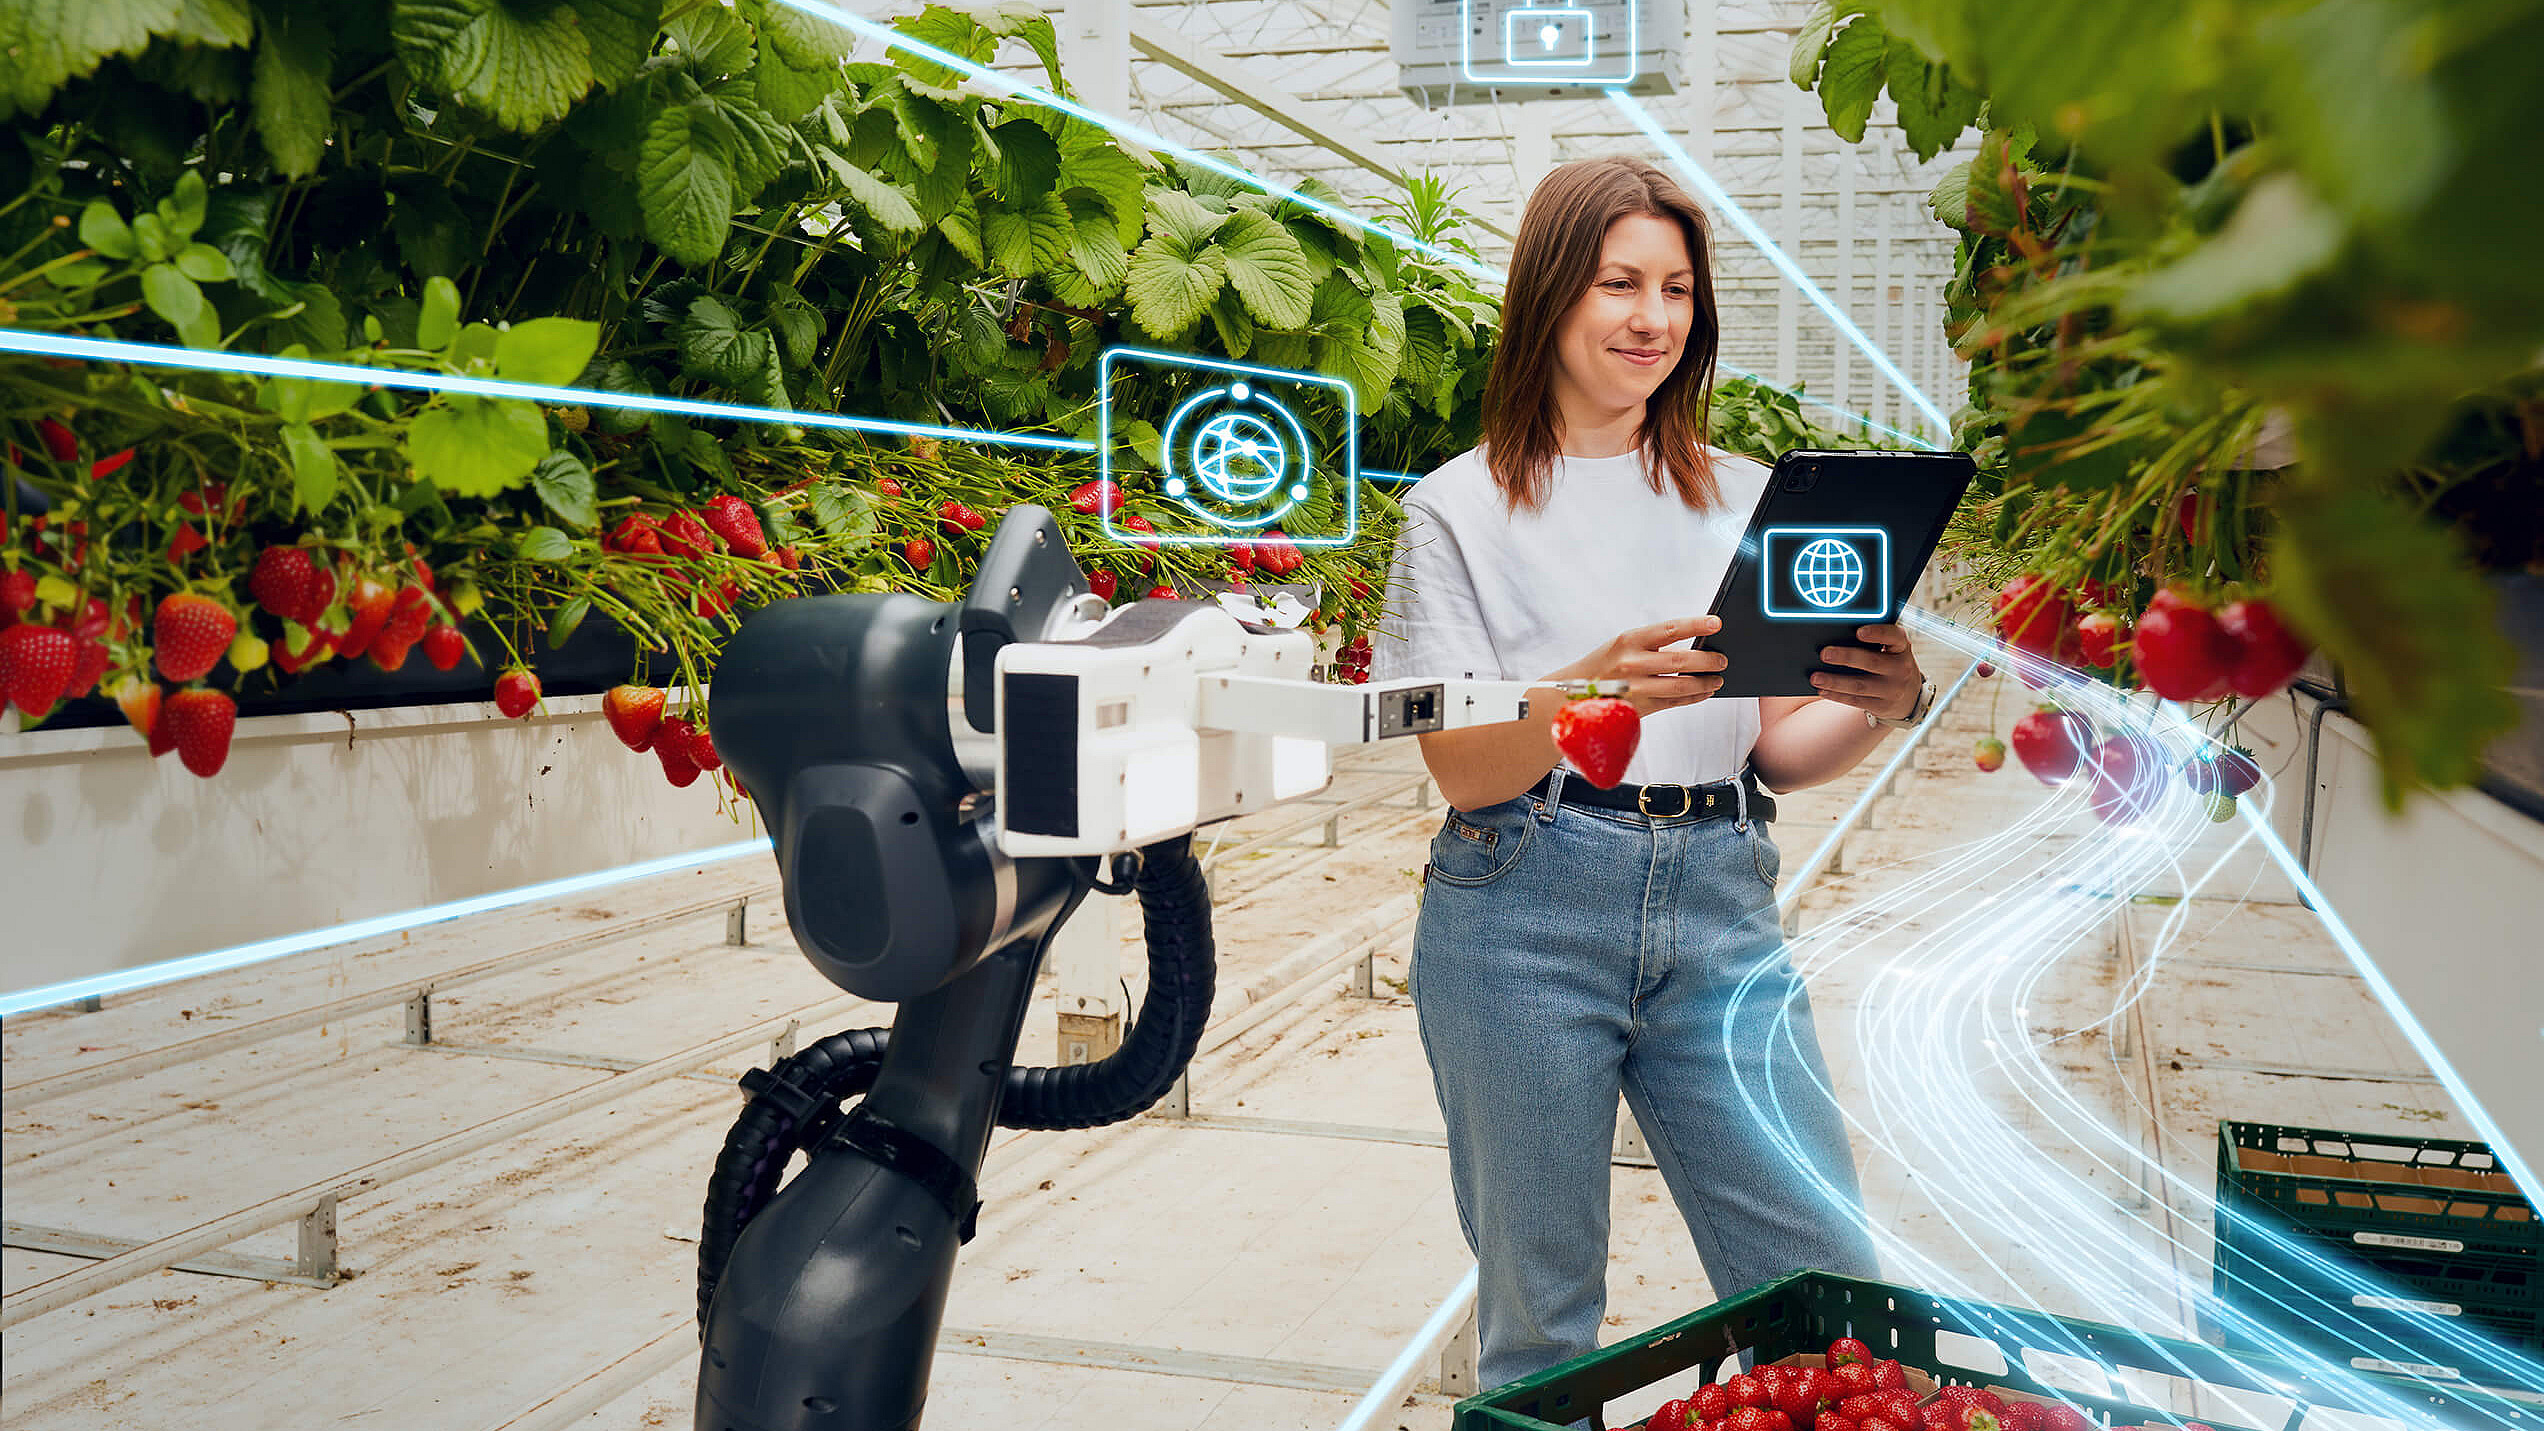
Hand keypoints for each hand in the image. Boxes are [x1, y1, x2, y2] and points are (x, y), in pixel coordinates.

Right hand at [1558, 615, 1728, 716]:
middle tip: (1723, 659)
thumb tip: (1695, 644)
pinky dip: (1695, 697)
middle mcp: (1632, 663)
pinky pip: (1676, 702)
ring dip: (1706, 682)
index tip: (1717, 622)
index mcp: (1628, 641)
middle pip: (1682, 660)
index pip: (1670, 629)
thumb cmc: (1603, 665)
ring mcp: (1636, 688)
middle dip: (1709, 660)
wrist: (1572, 696)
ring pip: (1682, 685)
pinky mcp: (1640, 708)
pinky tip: (1704, 691)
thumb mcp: (1622, 646)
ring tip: (1717, 678)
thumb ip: (1654, 645)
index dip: (1697, 625)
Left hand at [1811, 624, 1922, 719]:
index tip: (1859, 631)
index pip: (1894, 636)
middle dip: (1846, 657)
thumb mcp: (1891, 649)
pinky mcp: (1882, 706)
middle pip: (1871, 661)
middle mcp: (1901, 668)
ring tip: (1816, 677)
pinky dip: (1837, 695)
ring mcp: (1893, 689)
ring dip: (1835, 681)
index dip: (1878, 633)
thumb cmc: (1891, 664)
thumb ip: (1874, 641)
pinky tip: (1823, 690)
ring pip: (1860, 685)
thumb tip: (1838, 635)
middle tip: (1825, 654)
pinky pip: (1856, 700)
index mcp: (1902, 647)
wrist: (1909, 696)